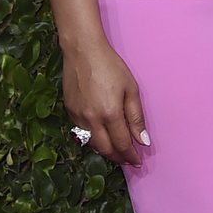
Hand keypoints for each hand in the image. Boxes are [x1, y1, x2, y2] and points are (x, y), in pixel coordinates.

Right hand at [63, 42, 149, 166]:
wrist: (83, 51)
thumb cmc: (110, 66)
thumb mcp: (130, 88)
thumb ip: (136, 117)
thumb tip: (142, 140)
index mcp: (110, 114)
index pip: (122, 143)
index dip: (131, 155)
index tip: (137, 161)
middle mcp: (92, 119)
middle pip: (105, 149)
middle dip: (118, 157)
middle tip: (127, 160)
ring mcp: (78, 117)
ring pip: (92, 143)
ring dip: (105, 150)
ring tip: (116, 151)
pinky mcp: (69, 111)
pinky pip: (81, 132)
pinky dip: (93, 138)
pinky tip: (101, 136)